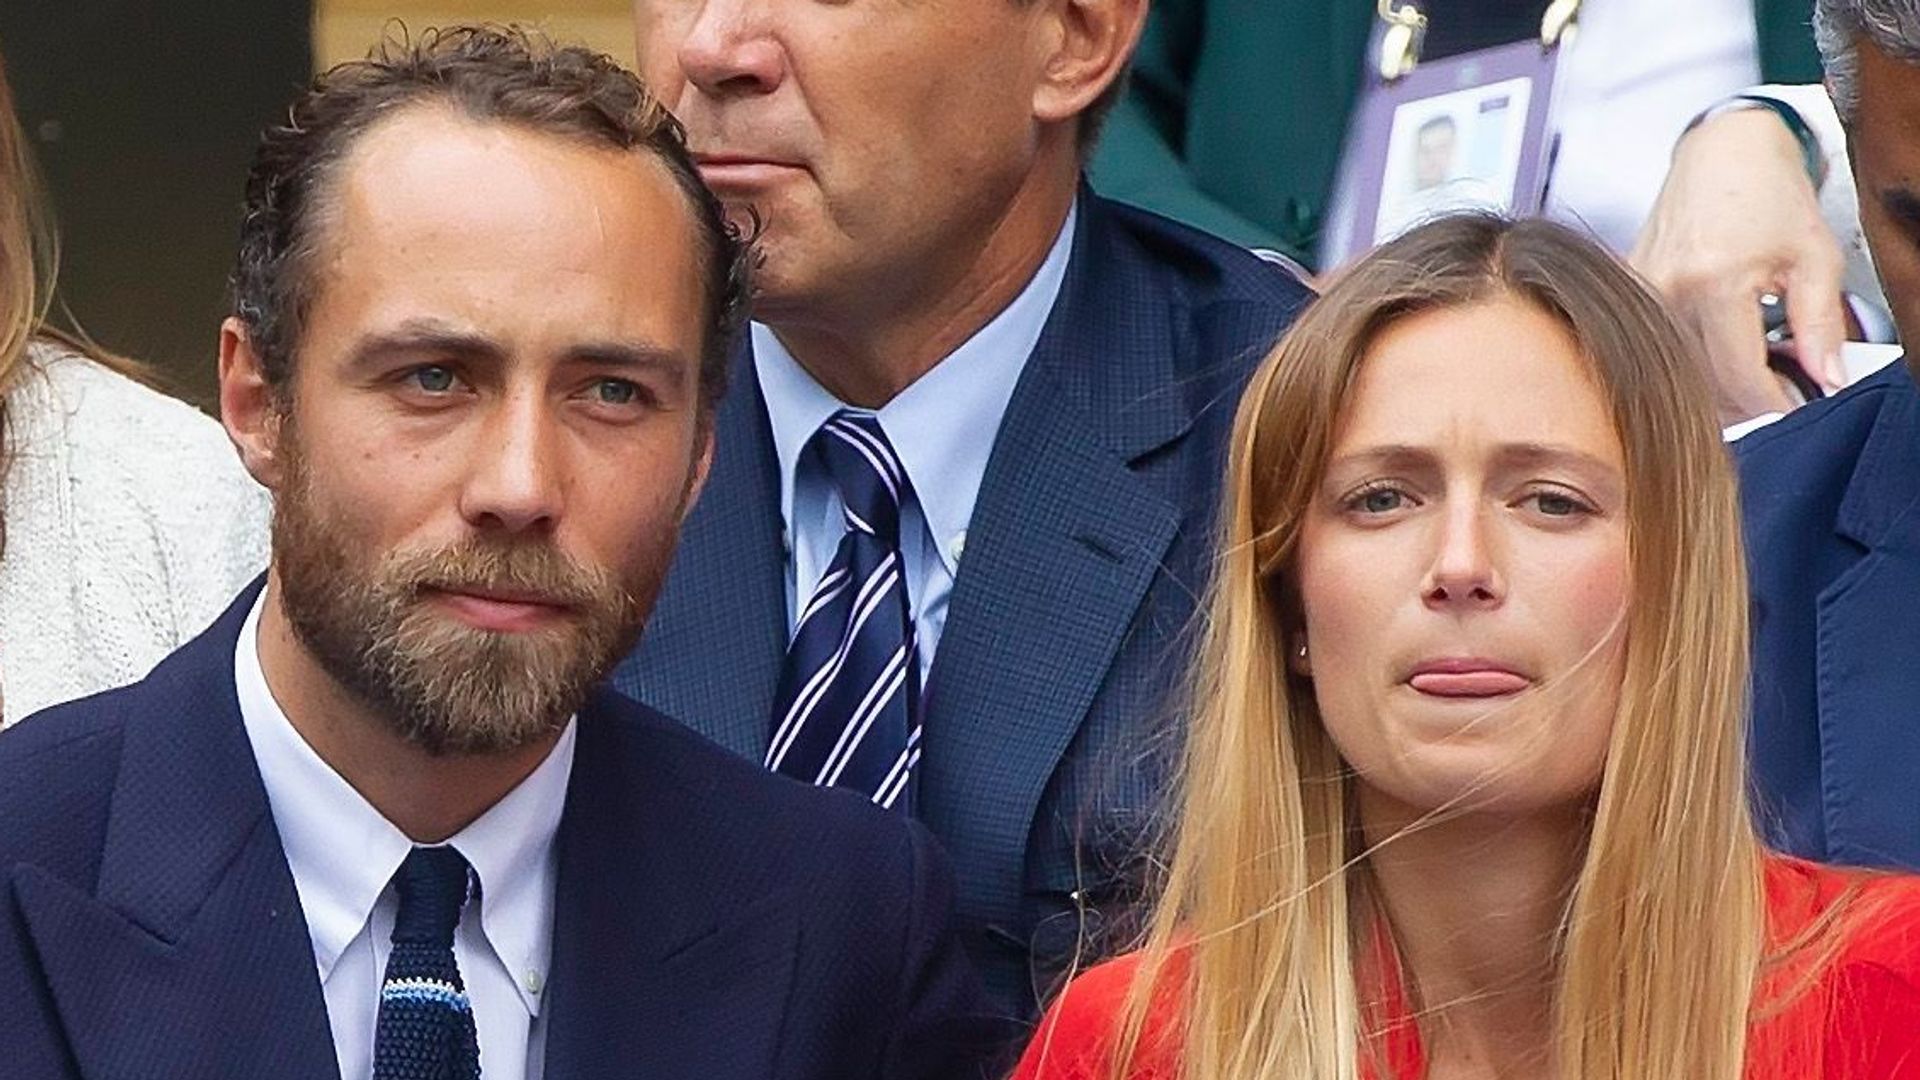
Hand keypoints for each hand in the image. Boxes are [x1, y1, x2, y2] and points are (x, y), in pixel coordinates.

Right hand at [1633, 106, 1848, 424]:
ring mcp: (1641, 292)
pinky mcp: (1629, 291)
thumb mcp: (1815, 256)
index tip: (1795, 408)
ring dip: (1719, 381)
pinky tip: (1720, 344)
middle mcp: (1667, 291)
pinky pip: (1660, 345)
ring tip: (1755, 362)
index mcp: (1715, 282)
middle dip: (1748, 397)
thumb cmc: (1767, 191)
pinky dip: (1693, 357)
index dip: (1773, 404)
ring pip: (1679, 370)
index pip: (1740, 377)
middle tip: (1783, 386)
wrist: (1722, 151)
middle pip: (1704, 382)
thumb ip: (1821, 324)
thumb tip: (1826, 379)